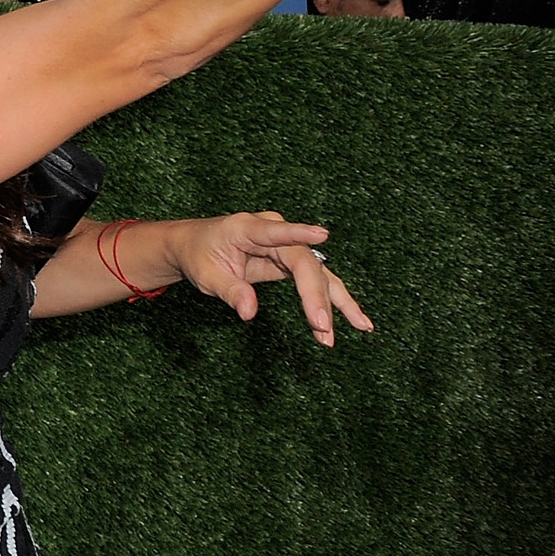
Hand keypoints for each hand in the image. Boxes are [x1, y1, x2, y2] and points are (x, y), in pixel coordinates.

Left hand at [160, 211, 373, 346]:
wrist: (195, 245)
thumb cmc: (199, 255)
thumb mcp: (206, 275)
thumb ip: (229, 291)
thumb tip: (249, 312)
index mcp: (247, 228)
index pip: (277, 232)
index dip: (299, 233)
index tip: (322, 235)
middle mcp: (274, 232)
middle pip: (303, 264)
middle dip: (315, 297)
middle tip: (322, 328)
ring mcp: (287, 246)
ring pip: (318, 274)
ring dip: (334, 303)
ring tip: (359, 327)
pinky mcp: (293, 262)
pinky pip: (318, 282)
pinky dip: (335, 301)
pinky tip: (358, 320)